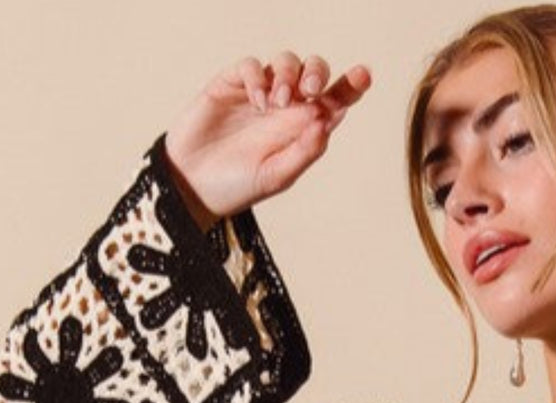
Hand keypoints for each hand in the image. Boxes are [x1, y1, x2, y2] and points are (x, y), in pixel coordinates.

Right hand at [164, 52, 372, 229]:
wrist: (191, 187)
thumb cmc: (237, 187)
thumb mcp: (277, 176)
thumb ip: (305, 150)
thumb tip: (329, 121)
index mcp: (302, 130)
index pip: (333, 101)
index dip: (350, 86)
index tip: (364, 75)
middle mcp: (285, 108)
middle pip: (312, 72)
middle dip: (317, 72)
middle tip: (311, 91)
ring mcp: (259, 94)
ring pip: (286, 62)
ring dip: (289, 74)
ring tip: (279, 102)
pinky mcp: (232, 85)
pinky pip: (252, 66)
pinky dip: (259, 77)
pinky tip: (258, 101)